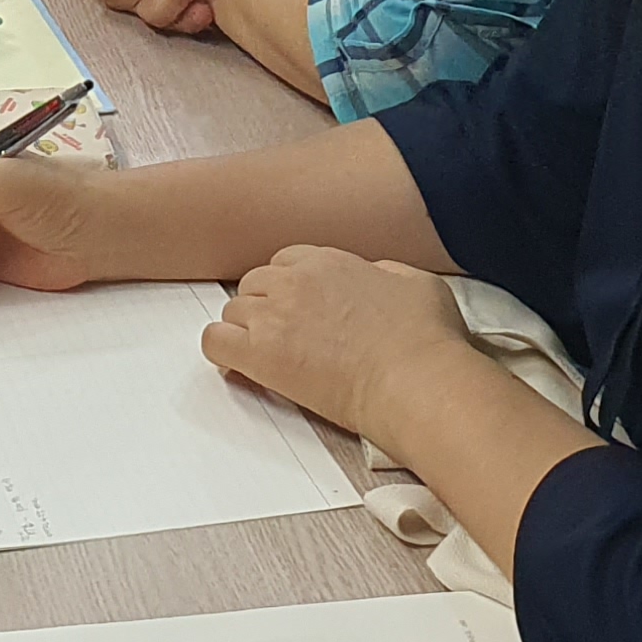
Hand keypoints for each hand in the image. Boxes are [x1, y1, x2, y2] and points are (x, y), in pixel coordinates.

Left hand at [201, 246, 475, 445]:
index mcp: (330, 261)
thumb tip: (378, 276)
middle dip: (265, 309)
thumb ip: (388, 273)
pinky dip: (223, 353)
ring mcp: (276, 314)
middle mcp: (296, 280)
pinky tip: (242, 368)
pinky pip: (215, 342)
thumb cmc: (426, 341)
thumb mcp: (418, 283)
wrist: (416, 379)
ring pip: (233, 311)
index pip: (285, 263)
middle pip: (254, 284)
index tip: (297, 311)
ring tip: (268, 358)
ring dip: (246, 332)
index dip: (289, 289)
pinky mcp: (262, 353)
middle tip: (283, 339)